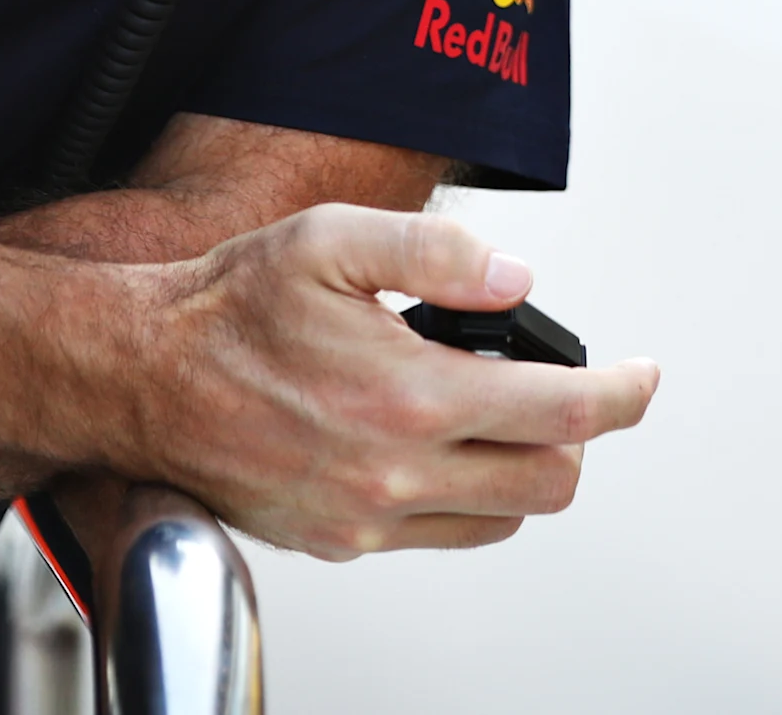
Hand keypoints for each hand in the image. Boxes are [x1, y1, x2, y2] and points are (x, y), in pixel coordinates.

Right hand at [114, 207, 659, 558]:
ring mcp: (366, 519)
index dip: (622, 393)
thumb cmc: (228, 306)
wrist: (139, 375)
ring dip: (522, 469)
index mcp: (406, 395)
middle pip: (550, 482)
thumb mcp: (333, 239)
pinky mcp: (338, 542)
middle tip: (564, 391)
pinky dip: (462, 495)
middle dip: (578, 436)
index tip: (642, 377)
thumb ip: (438, 252)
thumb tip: (516, 277)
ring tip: (498, 414)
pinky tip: (434, 443)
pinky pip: (438, 534)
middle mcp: (393, 473)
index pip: (563, 413)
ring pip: (500, 518)